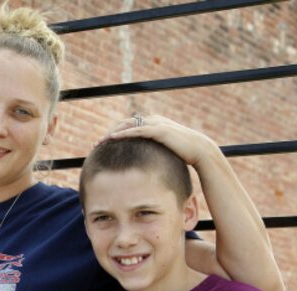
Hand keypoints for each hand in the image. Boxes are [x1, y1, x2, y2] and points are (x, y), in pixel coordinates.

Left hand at [100, 114, 219, 167]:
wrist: (200, 151)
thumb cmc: (183, 154)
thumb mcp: (163, 152)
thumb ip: (152, 152)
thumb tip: (142, 164)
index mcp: (153, 124)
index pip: (129, 126)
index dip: (115, 134)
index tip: (102, 144)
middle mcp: (153, 120)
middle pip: (125, 123)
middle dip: (109, 133)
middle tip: (95, 144)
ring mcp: (156, 123)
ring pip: (128, 124)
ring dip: (113, 133)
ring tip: (100, 142)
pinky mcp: (159, 130)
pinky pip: (138, 129)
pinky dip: (124, 132)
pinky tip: (113, 138)